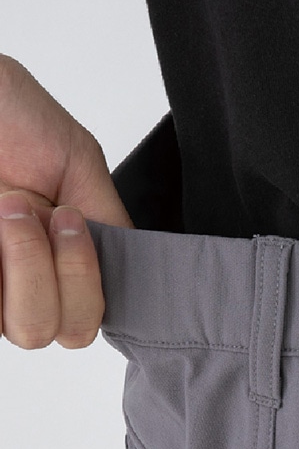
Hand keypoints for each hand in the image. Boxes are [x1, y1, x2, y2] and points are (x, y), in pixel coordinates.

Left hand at [0, 53, 134, 348]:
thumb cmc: (12, 116)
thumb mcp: (81, 164)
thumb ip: (110, 221)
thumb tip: (135, 264)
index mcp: (69, 259)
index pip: (95, 315)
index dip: (91, 284)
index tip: (77, 223)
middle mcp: (33, 278)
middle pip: (69, 332)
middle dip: (67, 275)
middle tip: (48, 214)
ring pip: (30, 329)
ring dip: (28, 267)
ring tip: (11, 208)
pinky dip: (4, 258)